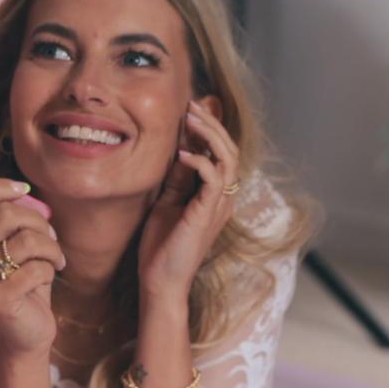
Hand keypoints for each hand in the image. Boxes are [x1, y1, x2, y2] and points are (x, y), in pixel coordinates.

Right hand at [0, 179, 64, 357]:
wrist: (27, 332)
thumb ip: (11, 218)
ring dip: (51, 249)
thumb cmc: (24, 281)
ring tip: (55, 260)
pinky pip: (35, 268)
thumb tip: (21, 190)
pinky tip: (47, 279)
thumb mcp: (15, 244)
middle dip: (39, 222)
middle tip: (50, 238)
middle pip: (5, 213)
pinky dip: (49, 270)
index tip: (23, 189)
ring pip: (26, 240)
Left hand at [138, 100, 239, 301]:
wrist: (159, 282)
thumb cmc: (160, 248)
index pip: (218, 154)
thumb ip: (176, 178)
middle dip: (211, 123)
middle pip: (229, 149)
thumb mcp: (167, 203)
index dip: (206, 129)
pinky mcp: (208, 212)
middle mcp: (222, 198)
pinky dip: (200, 160)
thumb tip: (178, 149)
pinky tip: (181, 153)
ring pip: (228, 158)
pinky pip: (215, 176)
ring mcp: (218, 205)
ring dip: (210, 134)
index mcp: (214, 196)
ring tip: (190, 118)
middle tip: (191, 105)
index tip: (187, 110)